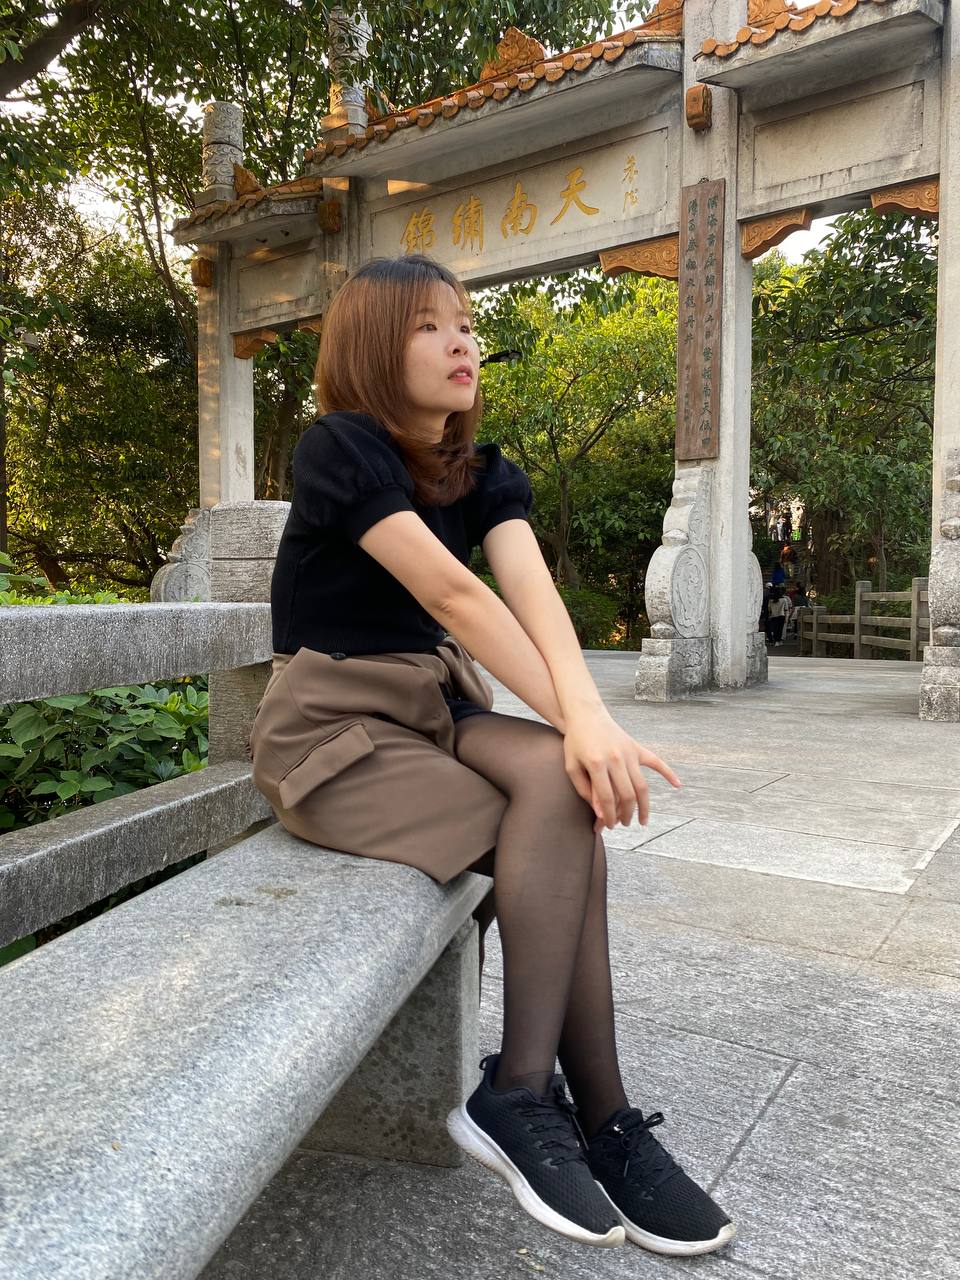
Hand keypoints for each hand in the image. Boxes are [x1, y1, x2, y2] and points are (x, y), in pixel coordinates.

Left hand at [561, 707, 681, 832]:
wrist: (585, 715)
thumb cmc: (576, 743)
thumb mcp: (572, 767)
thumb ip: (585, 790)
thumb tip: (601, 812)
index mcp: (597, 764)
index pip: (606, 798)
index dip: (608, 816)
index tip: (609, 826)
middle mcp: (616, 758)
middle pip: (627, 795)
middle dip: (626, 814)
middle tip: (624, 824)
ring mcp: (629, 752)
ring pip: (642, 785)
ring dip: (643, 806)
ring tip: (642, 820)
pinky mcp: (636, 747)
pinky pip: (656, 762)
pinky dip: (668, 773)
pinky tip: (678, 785)